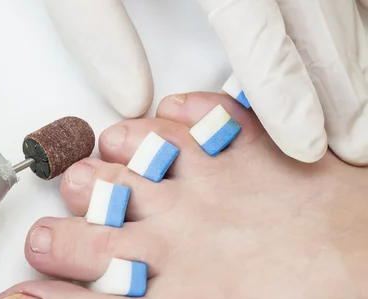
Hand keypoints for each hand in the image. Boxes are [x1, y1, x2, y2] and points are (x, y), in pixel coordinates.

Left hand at [45, 0, 367, 164]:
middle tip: (351, 143)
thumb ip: (97, 31)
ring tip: (356, 114)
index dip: (286, 91)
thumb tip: (131, 100)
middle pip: (318, 14)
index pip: (258, 28)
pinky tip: (347, 55)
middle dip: (339, 85)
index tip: (304, 142)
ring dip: (350, 57)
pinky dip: (347, 22)